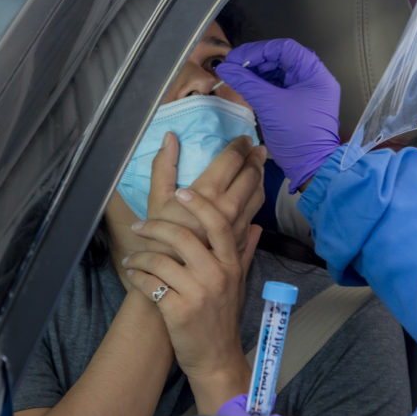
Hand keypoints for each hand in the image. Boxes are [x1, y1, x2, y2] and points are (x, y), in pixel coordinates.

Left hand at [124, 190, 261, 413]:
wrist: (216, 358)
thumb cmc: (224, 318)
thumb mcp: (239, 283)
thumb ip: (245, 251)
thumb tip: (255, 225)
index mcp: (231, 265)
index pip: (218, 224)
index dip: (199, 205)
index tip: (182, 192)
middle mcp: (217, 276)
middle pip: (184, 237)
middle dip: (156, 227)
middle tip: (141, 226)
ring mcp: (198, 294)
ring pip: (161, 260)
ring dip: (140, 255)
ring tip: (132, 258)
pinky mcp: (178, 311)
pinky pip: (150, 284)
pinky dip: (138, 277)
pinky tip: (134, 275)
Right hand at [147, 132, 265, 254]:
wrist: (173, 278)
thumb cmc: (160, 239)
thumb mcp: (157, 200)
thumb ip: (164, 167)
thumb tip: (170, 137)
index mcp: (208, 193)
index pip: (232, 160)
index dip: (240, 145)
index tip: (243, 138)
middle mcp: (229, 207)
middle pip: (250, 174)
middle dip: (254, 157)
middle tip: (255, 147)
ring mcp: (238, 224)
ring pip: (258, 193)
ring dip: (259, 175)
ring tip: (258, 164)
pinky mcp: (242, 237)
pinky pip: (255, 210)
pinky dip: (256, 194)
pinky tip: (253, 190)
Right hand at [216, 39, 340, 189]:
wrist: (310, 166)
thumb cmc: (298, 135)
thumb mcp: (269, 105)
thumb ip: (246, 83)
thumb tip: (225, 68)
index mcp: (314, 73)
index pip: (285, 48)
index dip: (259, 50)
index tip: (238, 59)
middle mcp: (313, 78)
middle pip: (281, 58)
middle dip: (256, 61)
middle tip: (234, 67)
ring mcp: (305, 91)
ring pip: (278, 72)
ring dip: (257, 73)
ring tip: (238, 77)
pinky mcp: (297, 103)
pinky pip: (277, 86)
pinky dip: (261, 85)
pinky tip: (247, 87)